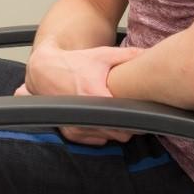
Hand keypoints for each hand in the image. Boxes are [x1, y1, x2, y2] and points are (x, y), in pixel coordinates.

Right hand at [25, 42, 142, 145]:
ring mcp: (77, 126)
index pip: (126, 117)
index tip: (140, 110)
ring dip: (116, 130)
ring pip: (110, 138)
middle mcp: (84, 114)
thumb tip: (148, 53)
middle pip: (121, 133)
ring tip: (115, 114)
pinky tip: (103, 119)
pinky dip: (103, 133)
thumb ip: (127, 55)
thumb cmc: (74, 63)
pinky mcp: (71, 132)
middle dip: (129, 124)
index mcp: (95, 95)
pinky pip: (97, 140)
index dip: (137, 116)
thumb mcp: (102, 55)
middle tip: (129, 111)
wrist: (46, 71)